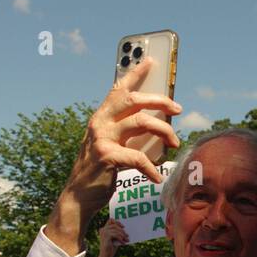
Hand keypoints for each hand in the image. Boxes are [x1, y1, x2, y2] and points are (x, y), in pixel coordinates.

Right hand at [61, 58, 181, 211]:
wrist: (79, 195)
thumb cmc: (100, 169)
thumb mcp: (111, 143)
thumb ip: (127, 131)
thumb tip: (158, 124)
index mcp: (102, 116)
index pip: (119, 88)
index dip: (135, 73)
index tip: (152, 61)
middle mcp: (101, 122)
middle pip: (134, 100)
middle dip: (160, 101)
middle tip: (178, 109)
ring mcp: (102, 138)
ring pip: (141, 123)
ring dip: (164, 131)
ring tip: (174, 143)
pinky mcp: (106, 157)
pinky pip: (138, 158)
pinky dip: (151, 167)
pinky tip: (157, 176)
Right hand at [98, 218, 129, 253]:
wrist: (106, 256)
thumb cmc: (111, 248)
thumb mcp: (115, 239)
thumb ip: (117, 233)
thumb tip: (125, 229)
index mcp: (104, 229)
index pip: (110, 220)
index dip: (117, 222)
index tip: (123, 227)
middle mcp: (103, 230)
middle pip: (114, 225)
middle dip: (122, 230)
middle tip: (127, 235)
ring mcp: (104, 233)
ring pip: (116, 230)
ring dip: (123, 235)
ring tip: (126, 240)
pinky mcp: (106, 237)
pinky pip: (116, 235)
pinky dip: (121, 238)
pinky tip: (123, 243)